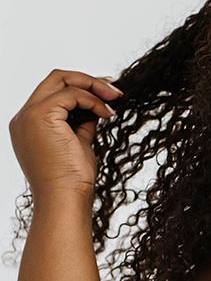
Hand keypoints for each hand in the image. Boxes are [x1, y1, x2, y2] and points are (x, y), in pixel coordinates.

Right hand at [8, 68, 122, 199]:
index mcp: (29, 125)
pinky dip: (92, 100)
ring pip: (61, 81)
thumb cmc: (72, 183)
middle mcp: (24, 117)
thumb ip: (82, 124)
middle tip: (114, 91)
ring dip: (93, 87)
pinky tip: (107, 113)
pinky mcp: (40, 116)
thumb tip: (96, 108)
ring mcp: (29, 115)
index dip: (81, 89)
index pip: (54, 93)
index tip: (106, 95)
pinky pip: (70, 94)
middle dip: (87, 80)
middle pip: (54, 80)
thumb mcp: (79, 145)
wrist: (65, 200)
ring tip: (115, 100)